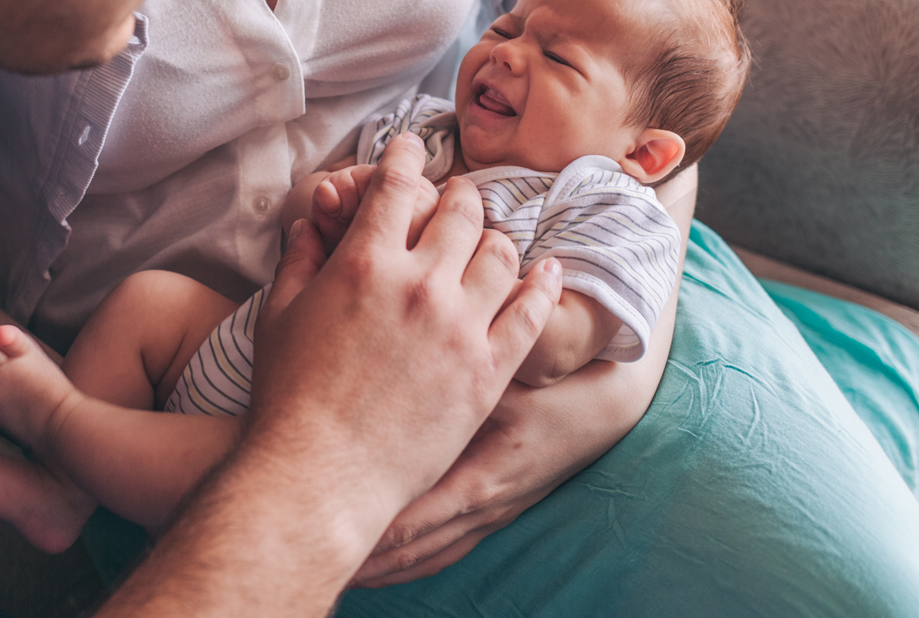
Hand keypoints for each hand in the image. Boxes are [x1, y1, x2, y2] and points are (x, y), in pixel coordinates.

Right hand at [249, 133, 563, 547]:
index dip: (405, 156)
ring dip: (495, 236)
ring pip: (502, 253)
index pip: (397, 186)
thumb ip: (299, 259)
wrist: (320, 476)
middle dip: (458, 195)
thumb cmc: (287, 399)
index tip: (411, 147)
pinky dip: (543, 285)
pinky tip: (548, 271)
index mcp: (365, 262)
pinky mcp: (488, 372)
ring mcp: (460, 328)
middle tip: (455, 198)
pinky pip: (532, 314)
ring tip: (490, 240)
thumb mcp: (277, 316)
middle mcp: (420, 284)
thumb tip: (312, 223)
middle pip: (460, 211)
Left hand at [352, 321, 671, 586]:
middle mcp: (484, 506)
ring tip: (333, 563)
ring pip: (426, 556)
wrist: (607, 407)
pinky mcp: (491, 513)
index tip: (322, 521)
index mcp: (483, 478)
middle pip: (412, 548)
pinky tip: (375, 561)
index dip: (367, 528)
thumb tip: (409, 355)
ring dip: (381, 563)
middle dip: (363, 554)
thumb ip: (465, 375)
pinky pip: (441, 547)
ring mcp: (489, 515)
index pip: (414, 518)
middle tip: (311, 548)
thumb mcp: (513, 380)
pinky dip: (405, 558)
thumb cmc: (555, 386)